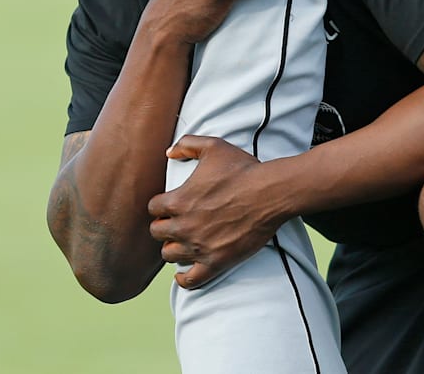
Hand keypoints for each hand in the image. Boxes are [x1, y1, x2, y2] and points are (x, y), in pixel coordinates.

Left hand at [147, 135, 289, 288]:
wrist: (270, 193)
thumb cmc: (243, 169)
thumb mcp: (213, 146)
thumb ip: (187, 144)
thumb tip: (169, 152)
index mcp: (178, 200)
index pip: (152, 208)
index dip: (160, 207)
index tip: (169, 206)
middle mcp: (183, 226)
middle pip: (157, 233)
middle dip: (164, 228)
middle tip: (176, 224)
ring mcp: (199, 246)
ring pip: (170, 255)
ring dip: (173, 249)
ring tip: (183, 244)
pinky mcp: (217, 262)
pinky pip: (191, 279)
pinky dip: (184, 279)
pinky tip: (184, 274)